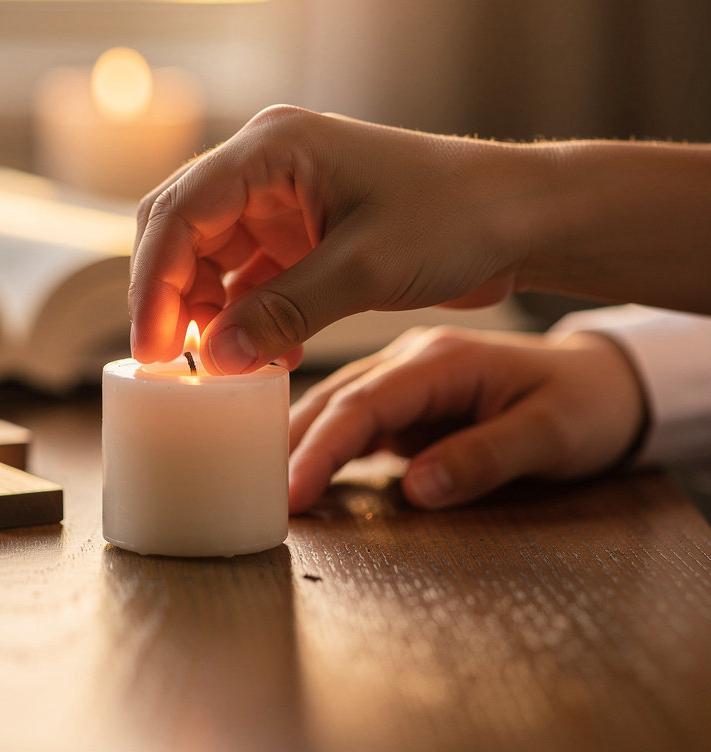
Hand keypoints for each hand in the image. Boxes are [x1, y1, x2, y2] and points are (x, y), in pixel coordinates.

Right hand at [129, 105, 532, 371]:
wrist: (518, 217)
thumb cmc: (456, 216)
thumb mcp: (366, 268)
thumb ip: (283, 313)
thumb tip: (214, 359)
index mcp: (272, 147)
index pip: (180, 210)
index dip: (156, 282)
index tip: (156, 348)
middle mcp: (264, 165)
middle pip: (180, 230)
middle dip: (172, 297)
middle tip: (173, 364)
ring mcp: (278, 201)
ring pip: (207, 258)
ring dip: (207, 312)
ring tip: (228, 364)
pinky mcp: (297, 235)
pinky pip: (246, 279)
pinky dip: (244, 318)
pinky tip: (263, 354)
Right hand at [288, 326, 646, 512]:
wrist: (600, 381)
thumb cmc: (582, 404)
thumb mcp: (552, 433)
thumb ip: (485, 457)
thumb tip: (417, 488)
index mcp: (442, 360)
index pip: (367, 403)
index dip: (324, 447)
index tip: (293, 491)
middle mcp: (413, 359)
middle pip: (337, 397)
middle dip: (292, 441)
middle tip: (251, 486)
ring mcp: (406, 375)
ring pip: (337, 402)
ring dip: (298, 438)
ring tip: (261, 479)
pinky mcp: (407, 398)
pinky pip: (354, 416)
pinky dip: (323, 440)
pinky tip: (300, 463)